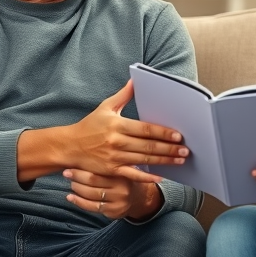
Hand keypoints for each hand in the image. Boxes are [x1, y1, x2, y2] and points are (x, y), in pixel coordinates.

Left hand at [63, 168, 159, 219]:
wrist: (138, 198)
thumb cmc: (122, 179)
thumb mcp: (120, 167)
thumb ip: (106, 162)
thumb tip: (80, 153)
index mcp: (122, 172)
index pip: (100, 168)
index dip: (84, 166)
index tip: (71, 162)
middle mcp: (121, 186)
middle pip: (94, 181)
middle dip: (78, 176)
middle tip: (66, 172)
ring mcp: (118, 200)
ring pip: (92, 194)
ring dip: (77, 189)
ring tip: (70, 184)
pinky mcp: (113, 211)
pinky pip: (92, 206)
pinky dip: (79, 202)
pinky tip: (70, 197)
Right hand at [67, 80, 188, 182]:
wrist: (69, 146)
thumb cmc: (89, 126)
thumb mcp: (105, 107)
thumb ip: (123, 95)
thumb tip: (135, 80)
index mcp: (117, 125)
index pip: (145, 129)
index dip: (163, 133)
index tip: (178, 135)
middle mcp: (117, 142)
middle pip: (148, 146)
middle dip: (169, 149)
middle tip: (186, 150)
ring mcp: (114, 157)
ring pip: (144, 160)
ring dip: (164, 161)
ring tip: (180, 160)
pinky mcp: (111, 170)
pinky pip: (132, 174)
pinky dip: (146, 177)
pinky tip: (160, 176)